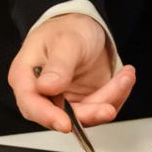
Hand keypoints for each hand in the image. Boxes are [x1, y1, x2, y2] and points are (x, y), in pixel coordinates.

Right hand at [7, 13, 135, 131]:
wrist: (85, 28)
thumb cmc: (67, 29)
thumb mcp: (66, 41)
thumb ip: (58, 65)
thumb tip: (46, 87)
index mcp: (26, 76)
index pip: (30, 102)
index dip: (46, 116)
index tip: (65, 123)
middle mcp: (42, 94)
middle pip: (59, 116)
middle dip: (87, 114)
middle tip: (108, 108)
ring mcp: (64, 102)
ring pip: (85, 115)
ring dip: (108, 100)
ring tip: (125, 77)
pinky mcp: (83, 104)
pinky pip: (100, 108)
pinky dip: (116, 96)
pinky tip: (125, 78)